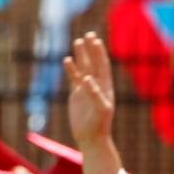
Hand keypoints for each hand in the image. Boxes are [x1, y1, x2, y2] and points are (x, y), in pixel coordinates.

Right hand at [64, 33, 116, 149]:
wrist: (91, 138)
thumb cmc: (99, 125)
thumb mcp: (100, 110)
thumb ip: (95, 94)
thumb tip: (87, 79)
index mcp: (105, 88)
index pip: (103, 66)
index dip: (100, 53)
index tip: (96, 40)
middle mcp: (96, 86)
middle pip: (93, 64)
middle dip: (91, 50)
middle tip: (89, 34)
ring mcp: (86, 90)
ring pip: (83, 69)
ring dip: (81, 56)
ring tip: (78, 41)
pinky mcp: (77, 96)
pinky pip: (74, 79)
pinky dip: (71, 69)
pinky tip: (67, 60)